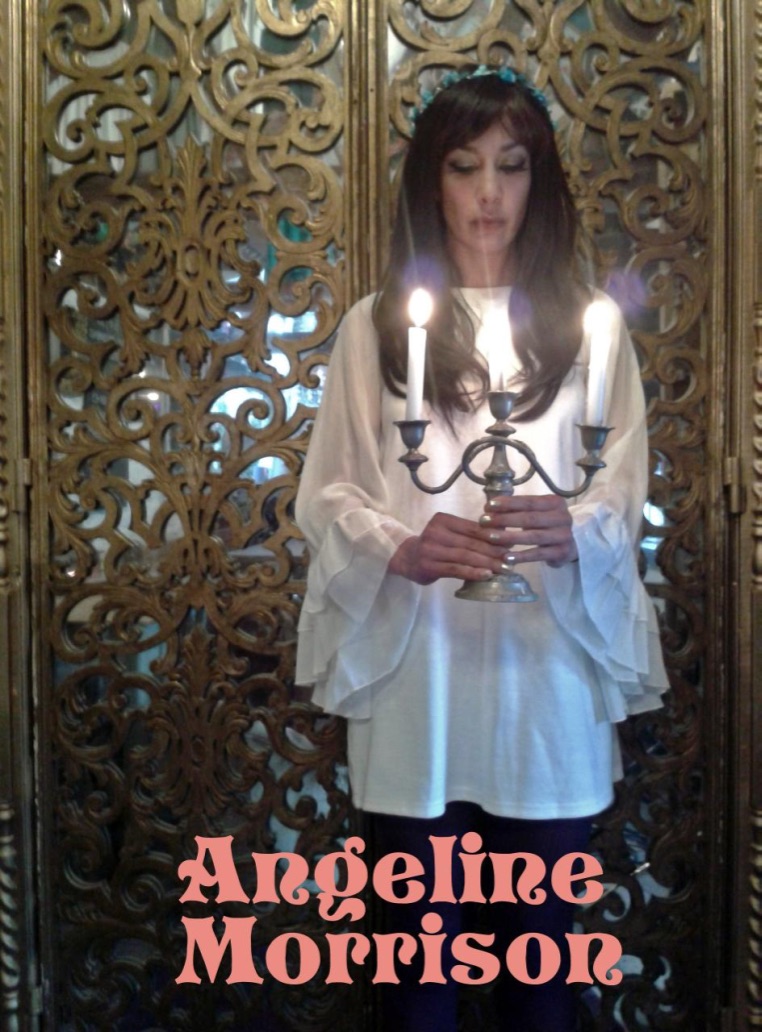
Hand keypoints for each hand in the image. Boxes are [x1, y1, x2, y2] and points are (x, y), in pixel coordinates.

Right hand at [388, 511, 508, 584]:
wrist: (407, 559)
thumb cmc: (434, 545)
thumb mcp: (449, 533)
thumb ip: (470, 534)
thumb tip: (504, 536)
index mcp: (443, 520)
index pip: (473, 528)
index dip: (493, 536)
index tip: (511, 543)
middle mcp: (435, 532)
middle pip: (471, 542)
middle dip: (493, 551)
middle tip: (511, 558)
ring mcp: (431, 549)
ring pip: (465, 556)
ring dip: (487, 563)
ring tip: (503, 568)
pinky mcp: (429, 566)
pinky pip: (455, 569)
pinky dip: (472, 572)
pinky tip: (486, 575)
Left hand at [478, 495, 577, 566]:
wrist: (572, 544)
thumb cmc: (547, 524)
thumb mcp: (538, 512)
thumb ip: (520, 509)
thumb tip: (490, 508)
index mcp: (555, 503)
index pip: (529, 501)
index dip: (508, 503)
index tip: (488, 505)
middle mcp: (562, 517)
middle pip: (529, 518)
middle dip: (504, 519)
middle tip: (484, 522)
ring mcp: (564, 535)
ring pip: (533, 536)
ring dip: (510, 537)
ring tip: (490, 537)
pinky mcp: (562, 552)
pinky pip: (538, 554)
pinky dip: (522, 556)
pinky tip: (507, 557)